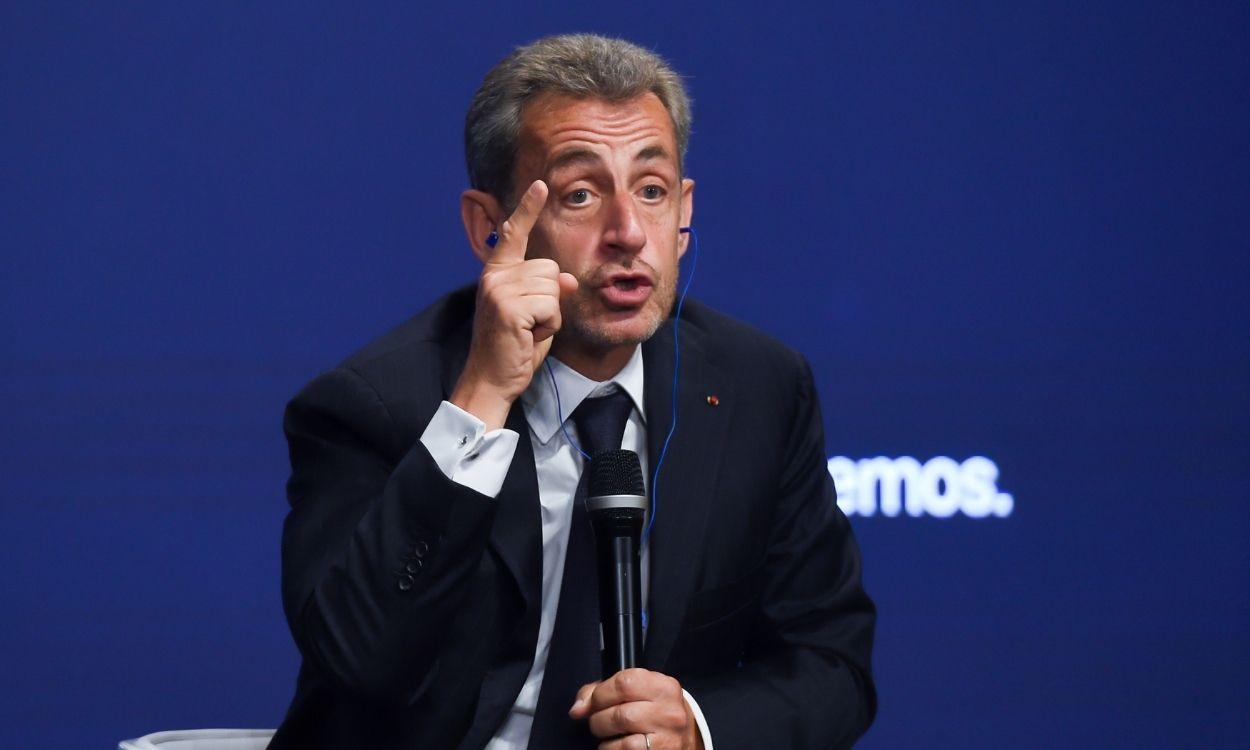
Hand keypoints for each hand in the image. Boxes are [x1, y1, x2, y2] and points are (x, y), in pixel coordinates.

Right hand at [451, 180, 578, 428]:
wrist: (491, 380)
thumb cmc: (513, 348)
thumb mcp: (536, 315)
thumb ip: (548, 292)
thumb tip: (568, 279)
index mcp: (497, 273)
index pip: (514, 233)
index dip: (528, 208)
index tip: (541, 184)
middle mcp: (495, 275)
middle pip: (551, 268)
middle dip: (551, 299)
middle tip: (529, 324)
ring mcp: (499, 289)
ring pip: (554, 287)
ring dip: (550, 314)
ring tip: (527, 330)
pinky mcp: (508, 306)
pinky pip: (551, 306)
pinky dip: (548, 326)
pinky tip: (528, 336)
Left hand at [569, 668, 703, 749]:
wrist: (687, 740)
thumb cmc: (656, 714)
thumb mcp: (641, 694)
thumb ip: (605, 691)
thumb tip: (577, 708)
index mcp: (663, 686)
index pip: (623, 683)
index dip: (599, 694)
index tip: (590, 703)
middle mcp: (668, 710)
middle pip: (618, 711)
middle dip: (597, 718)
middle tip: (598, 721)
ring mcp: (666, 735)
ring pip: (620, 732)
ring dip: (603, 735)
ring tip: (606, 735)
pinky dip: (610, 749)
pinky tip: (615, 747)